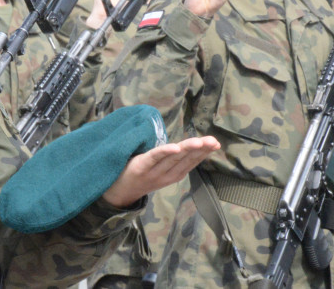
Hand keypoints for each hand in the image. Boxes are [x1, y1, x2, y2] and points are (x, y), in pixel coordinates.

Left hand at [101, 135, 220, 207]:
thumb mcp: (161, 170)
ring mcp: (153, 172)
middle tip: (214, 141)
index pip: (191, 161)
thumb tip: (184, 145)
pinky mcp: (139, 167)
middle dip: (200, 149)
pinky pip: (153, 158)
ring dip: (187, 149)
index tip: (215, 143)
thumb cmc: (141, 175)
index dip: (203, 153)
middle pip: (185, 159)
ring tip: (199, 142)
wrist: (118, 192)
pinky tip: (175, 147)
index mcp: (173, 175)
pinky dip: (164, 152)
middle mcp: (166, 175)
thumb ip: (172, 160)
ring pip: (172, 158)